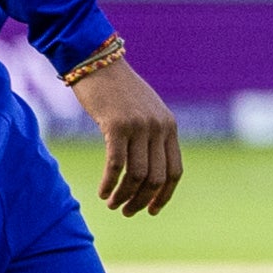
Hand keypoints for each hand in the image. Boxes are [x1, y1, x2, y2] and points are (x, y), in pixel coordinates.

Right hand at [67, 53, 181, 216]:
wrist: (97, 61)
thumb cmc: (117, 89)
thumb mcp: (144, 111)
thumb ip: (151, 134)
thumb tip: (149, 167)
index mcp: (170, 127)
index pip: (175, 171)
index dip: (165, 195)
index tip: (152, 210)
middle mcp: (159, 128)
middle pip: (157, 178)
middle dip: (142, 200)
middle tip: (126, 211)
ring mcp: (139, 126)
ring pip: (137, 175)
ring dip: (124, 196)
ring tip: (112, 204)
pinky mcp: (117, 126)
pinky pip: (116, 165)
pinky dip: (110, 184)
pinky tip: (102, 192)